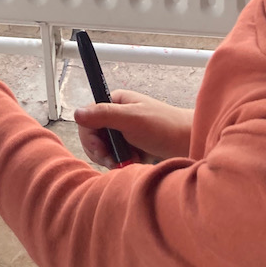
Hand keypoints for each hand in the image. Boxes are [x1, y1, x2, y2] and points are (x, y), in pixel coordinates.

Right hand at [74, 90, 193, 167]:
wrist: (189, 142)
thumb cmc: (164, 126)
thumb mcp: (132, 119)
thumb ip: (104, 115)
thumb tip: (76, 112)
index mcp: (114, 103)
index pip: (87, 119)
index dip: (90, 137)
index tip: (101, 151)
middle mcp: (116, 116)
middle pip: (93, 137)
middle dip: (101, 152)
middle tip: (114, 161)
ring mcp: (123, 132)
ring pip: (103, 150)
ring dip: (112, 159)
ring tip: (128, 162)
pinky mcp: (131, 147)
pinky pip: (115, 158)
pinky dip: (121, 163)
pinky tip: (133, 164)